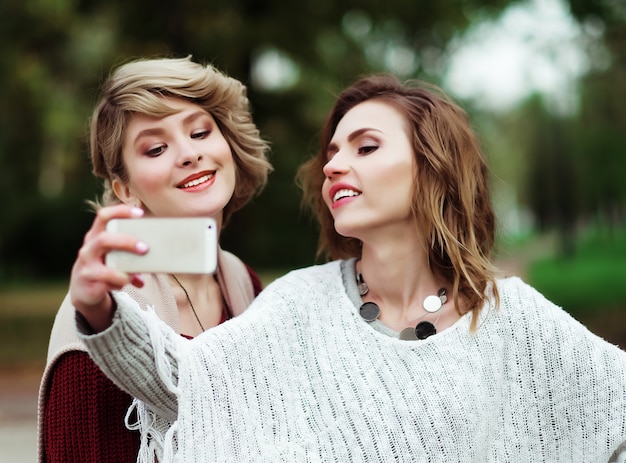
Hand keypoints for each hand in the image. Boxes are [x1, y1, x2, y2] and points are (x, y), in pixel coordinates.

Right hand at [70, 204, 147, 331]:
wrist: (85, 290)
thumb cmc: (105, 266)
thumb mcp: (114, 254)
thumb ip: (132, 250)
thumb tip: (160, 250)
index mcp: (96, 235)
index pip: (103, 216)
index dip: (121, 211)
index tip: (140, 213)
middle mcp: (89, 247)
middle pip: (104, 238)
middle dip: (126, 241)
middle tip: (145, 248)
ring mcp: (86, 264)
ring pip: (104, 263)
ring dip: (125, 266)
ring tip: (137, 272)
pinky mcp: (88, 281)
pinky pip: (107, 280)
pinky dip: (121, 280)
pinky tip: (127, 281)